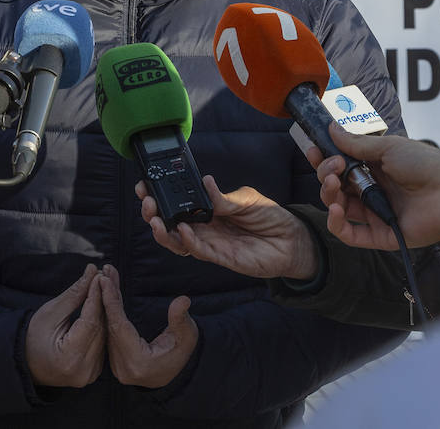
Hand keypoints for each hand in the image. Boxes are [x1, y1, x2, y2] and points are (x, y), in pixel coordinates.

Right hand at [25, 264, 105, 387]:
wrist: (26, 361)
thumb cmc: (33, 336)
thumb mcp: (51, 312)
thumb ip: (74, 294)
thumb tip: (92, 272)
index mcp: (70, 358)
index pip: (89, 321)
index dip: (95, 297)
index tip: (98, 276)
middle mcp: (83, 371)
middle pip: (99, 328)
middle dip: (101, 301)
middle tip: (103, 276)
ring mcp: (89, 375)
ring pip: (103, 335)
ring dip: (104, 311)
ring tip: (103, 288)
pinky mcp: (93, 373)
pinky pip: (101, 343)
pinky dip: (101, 325)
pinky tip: (101, 308)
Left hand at [99, 265, 197, 388]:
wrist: (177, 372)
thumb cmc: (182, 352)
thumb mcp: (187, 334)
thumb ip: (181, 318)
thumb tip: (183, 300)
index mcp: (138, 363)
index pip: (120, 327)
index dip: (112, 302)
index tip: (104, 280)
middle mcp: (122, 368)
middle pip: (111, 325)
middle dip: (107, 296)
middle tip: (105, 270)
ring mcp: (116, 366)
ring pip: (108, 327)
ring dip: (107, 300)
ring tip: (107, 275)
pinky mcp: (114, 361)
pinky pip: (109, 331)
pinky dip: (109, 310)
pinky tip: (109, 291)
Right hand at [137, 176, 316, 279]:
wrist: (293, 241)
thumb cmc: (271, 218)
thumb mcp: (247, 199)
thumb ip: (224, 197)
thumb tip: (205, 182)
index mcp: (208, 211)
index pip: (177, 204)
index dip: (160, 196)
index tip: (145, 185)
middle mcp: (205, 229)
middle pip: (170, 224)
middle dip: (153, 214)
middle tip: (146, 203)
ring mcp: (211, 244)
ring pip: (178, 242)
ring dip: (163, 232)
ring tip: (154, 219)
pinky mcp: (222, 258)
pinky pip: (199, 252)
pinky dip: (188, 242)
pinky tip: (181, 230)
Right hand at [316, 123, 439, 249]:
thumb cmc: (426, 165)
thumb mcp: (388, 148)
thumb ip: (356, 143)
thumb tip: (332, 128)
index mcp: (373, 168)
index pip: (339, 166)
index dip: (324, 159)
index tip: (315, 150)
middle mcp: (372, 190)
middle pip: (335, 186)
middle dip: (325, 173)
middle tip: (332, 165)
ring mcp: (374, 213)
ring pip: (338, 208)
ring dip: (328, 195)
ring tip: (333, 184)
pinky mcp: (379, 235)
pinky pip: (350, 234)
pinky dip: (336, 224)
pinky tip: (335, 209)